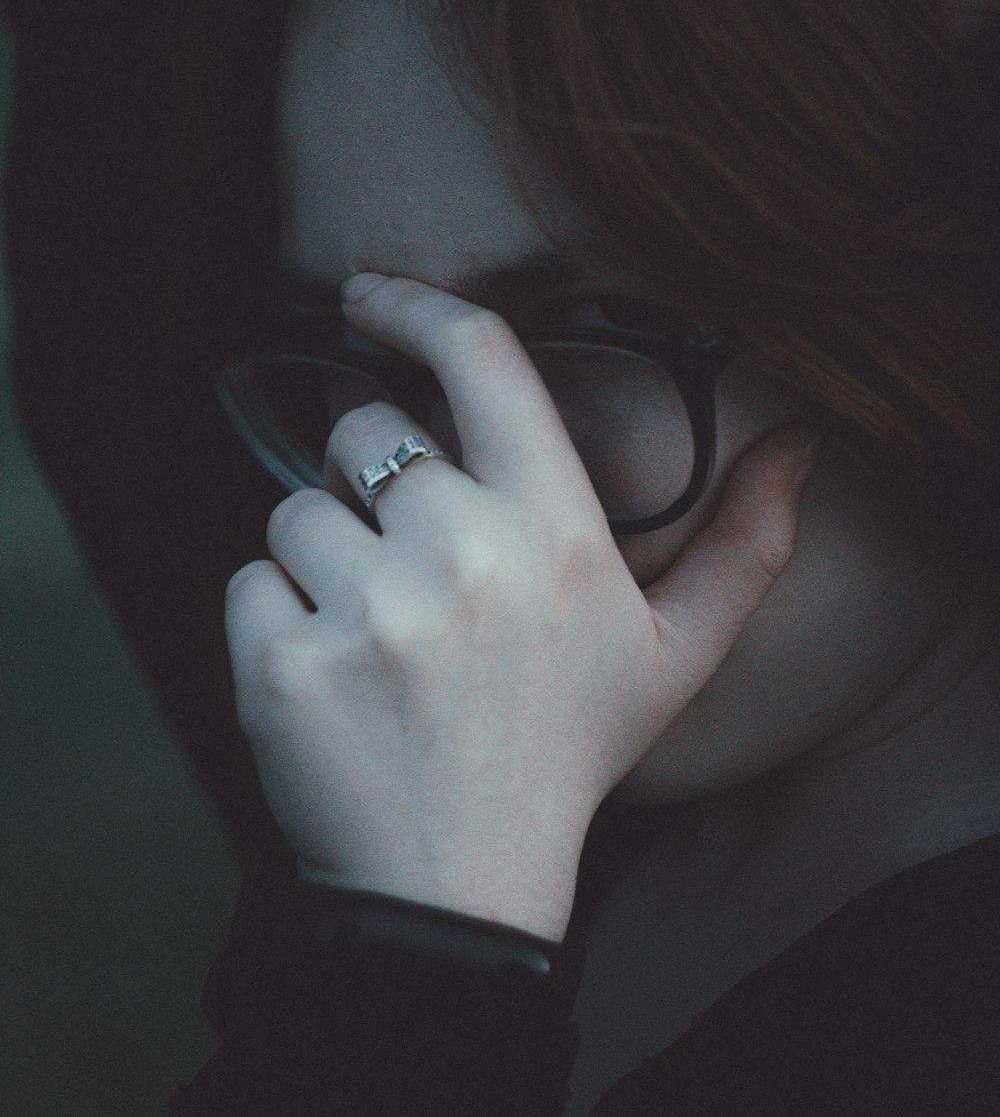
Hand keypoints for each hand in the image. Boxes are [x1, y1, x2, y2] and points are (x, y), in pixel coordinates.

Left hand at [225, 274, 816, 941]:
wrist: (460, 888)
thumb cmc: (566, 752)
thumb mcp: (675, 652)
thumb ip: (745, 542)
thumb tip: (799, 443)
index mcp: (553, 527)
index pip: (479, 358)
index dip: (415, 305)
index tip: (367, 293)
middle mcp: (462, 550)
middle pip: (361, 432)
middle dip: (370, 482)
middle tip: (411, 572)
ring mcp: (368, 607)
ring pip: (292, 508)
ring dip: (322, 557)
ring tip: (376, 637)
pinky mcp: (283, 661)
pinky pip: (247, 582)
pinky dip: (275, 619)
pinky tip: (332, 676)